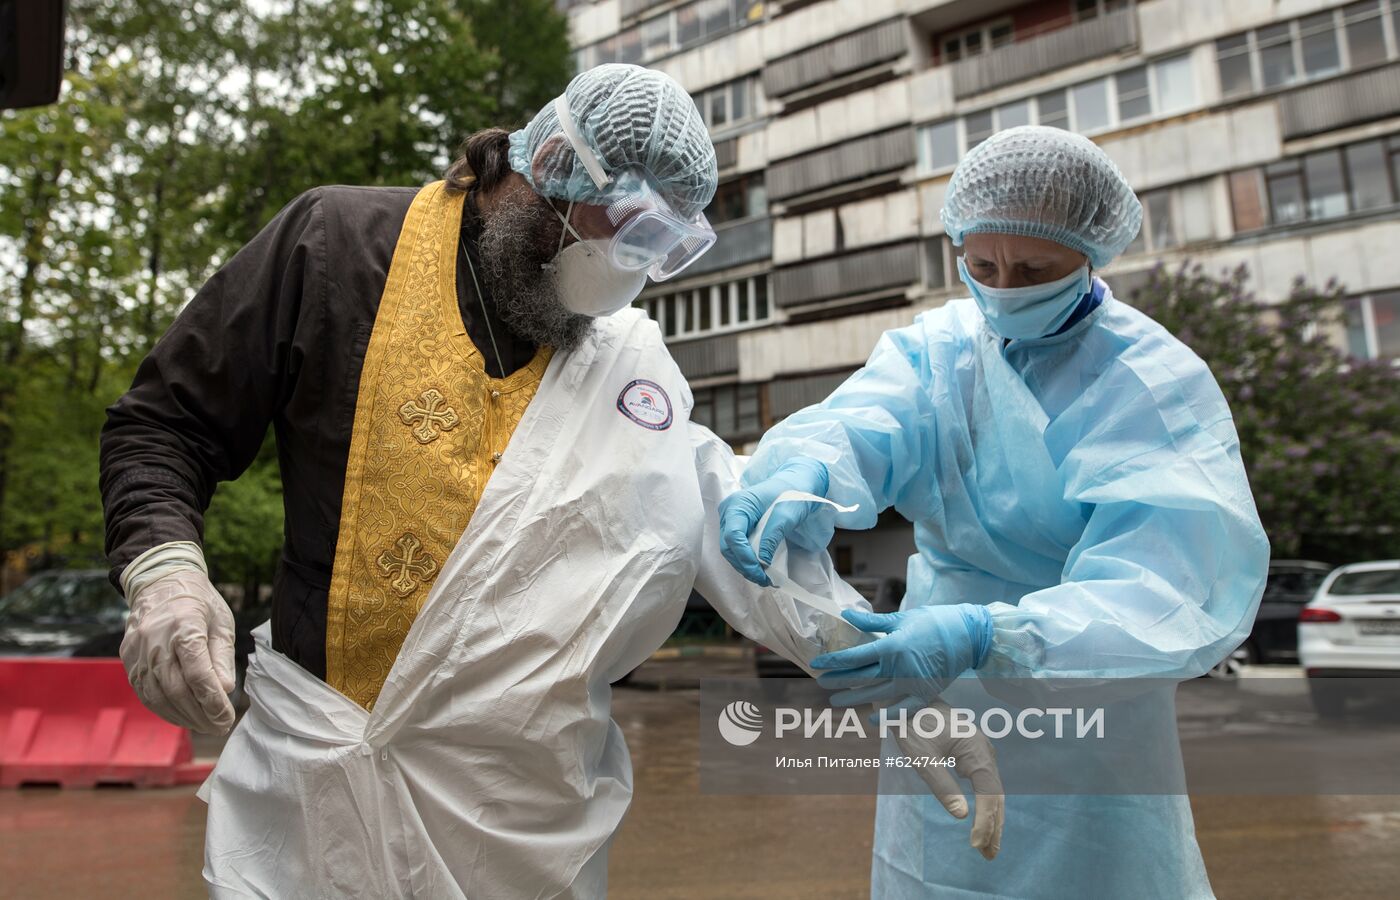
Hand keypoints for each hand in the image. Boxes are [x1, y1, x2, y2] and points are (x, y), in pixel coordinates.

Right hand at [120, 568, 236, 734]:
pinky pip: (144, 692)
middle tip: (219, 726)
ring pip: (158, 695)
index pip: (198, 674)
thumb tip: (226, 689)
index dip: (213, 701)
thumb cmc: (198, 602)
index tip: (227, 716)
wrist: (160, 582)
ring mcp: (137, 651)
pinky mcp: (128, 659)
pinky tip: (181, 715)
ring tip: (204, 725)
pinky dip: (164, 709)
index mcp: (184, 627)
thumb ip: (222, 656)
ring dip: (182, 717)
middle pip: (177, 689)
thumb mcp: (221, 622)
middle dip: (200, 714)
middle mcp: (156, 640)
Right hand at [718, 458, 828, 586]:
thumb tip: (763, 561)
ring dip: (745, 566)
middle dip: (745, 566)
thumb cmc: (791, 494)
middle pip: (728, 546)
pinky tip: (761, 569)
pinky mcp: (738, 527)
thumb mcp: (786, 515)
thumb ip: (772, 537)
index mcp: (738, 504)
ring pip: (731, 550)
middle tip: (764, 580)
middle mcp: (729, 512)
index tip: (759, 571)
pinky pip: (737, 548)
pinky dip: (748, 561)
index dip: (744, 556)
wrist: (794, 484)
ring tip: (765, 578)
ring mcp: (731, 520)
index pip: (733, 536)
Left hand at [811, 605, 993, 704]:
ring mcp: (912, 684)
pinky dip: (886, 716)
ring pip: (876, 695)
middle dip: (838, 680)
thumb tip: (846, 616)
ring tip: (836, 701)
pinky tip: (870, 718)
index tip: (817, 664)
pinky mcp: (925, 694)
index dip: (833, 661)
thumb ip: (872, 622)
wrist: (967, 636)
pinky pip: (902, 711)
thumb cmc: (932, 622)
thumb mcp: (901, 619)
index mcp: (892, 646)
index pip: (854, 657)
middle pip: (861, 678)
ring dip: (854, 699)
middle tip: (821, 683)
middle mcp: (899, 668)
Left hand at [888, 697, 1003, 859]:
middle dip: (993, 827)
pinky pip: (986, 786)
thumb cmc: (913, 725)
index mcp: (976, 751)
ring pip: (994, 793)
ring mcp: (982, 754)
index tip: (976, 844)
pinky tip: (983, 823)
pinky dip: (987, 807)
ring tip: (988, 848)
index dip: (984, 821)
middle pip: (996, 796)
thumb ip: (942, 785)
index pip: (988, 794)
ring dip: (992, 820)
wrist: (910, 699)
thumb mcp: (922, 757)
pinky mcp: (975, 756)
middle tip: (988, 855)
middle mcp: (985, 752)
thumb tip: (961, 815)